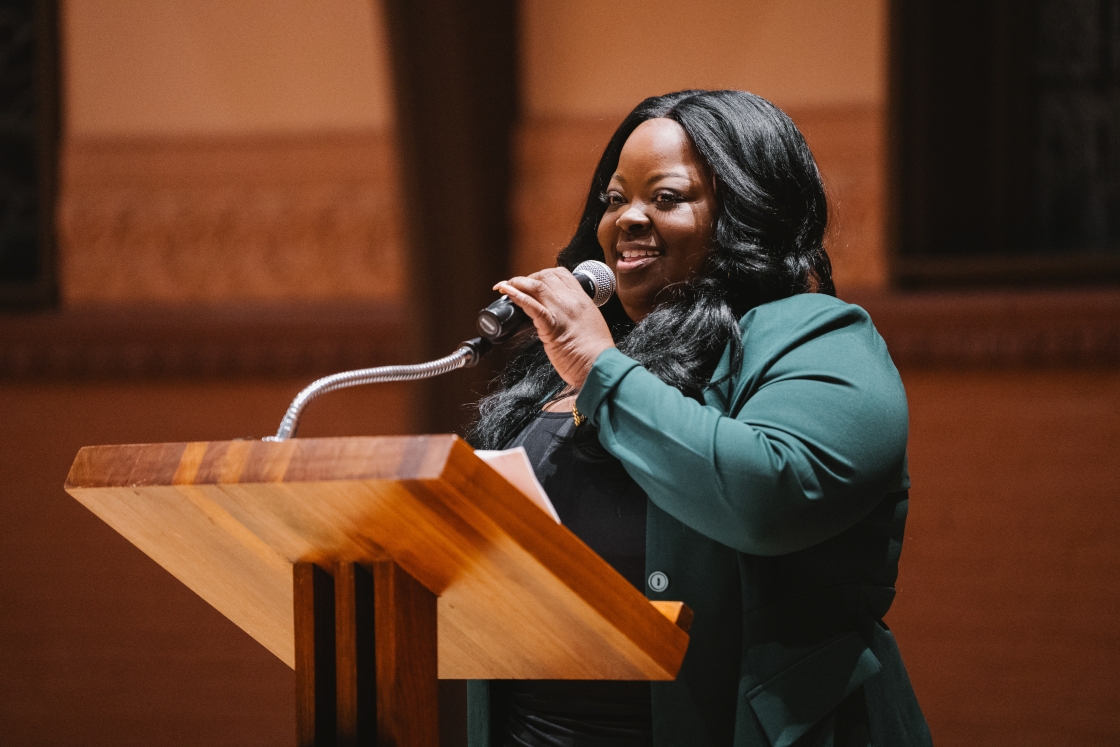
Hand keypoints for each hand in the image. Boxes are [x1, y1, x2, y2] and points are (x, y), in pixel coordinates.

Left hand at [494, 268, 614, 387]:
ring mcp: (560, 312)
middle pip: (545, 276)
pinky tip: (507, 293)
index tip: (534, 280)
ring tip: (506, 287)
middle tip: (517, 286)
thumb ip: (576, 315)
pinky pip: (532, 306)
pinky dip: (517, 297)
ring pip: (536, 286)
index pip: (560, 274)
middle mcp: (571, 301)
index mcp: (582, 299)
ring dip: (517, 283)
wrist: (599, 365)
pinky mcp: (551, 326)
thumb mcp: (589, 323)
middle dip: (528, 278)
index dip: (543, 274)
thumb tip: (562, 316)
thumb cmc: (596, 351)